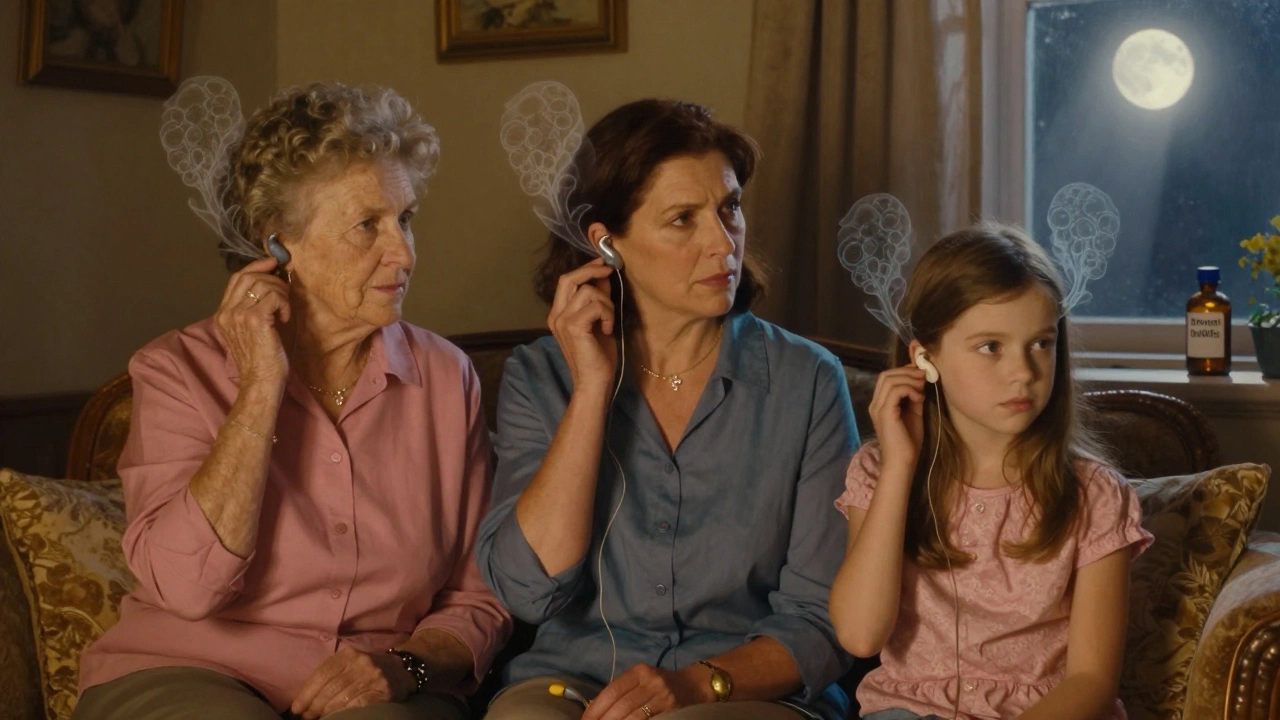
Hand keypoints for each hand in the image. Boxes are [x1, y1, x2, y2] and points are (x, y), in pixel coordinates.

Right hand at [214, 257, 290, 389]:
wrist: (261, 382)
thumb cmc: (262, 358)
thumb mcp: (251, 329)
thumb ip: (252, 307)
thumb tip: (271, 280)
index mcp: (223, 314)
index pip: (237, 278)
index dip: (257, 266)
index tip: (274, 263)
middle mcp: (227, 312)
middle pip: (250, 277)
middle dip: (273, 279)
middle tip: (285, 293)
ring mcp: (238, 315)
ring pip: (263, 284)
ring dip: (281, 293)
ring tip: (285, 310)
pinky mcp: (255, 320)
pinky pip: (275, 297)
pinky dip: (285, 304)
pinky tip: (285, 319)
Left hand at [290, 646, 415, 718]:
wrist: (403, 670)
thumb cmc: (368, 669)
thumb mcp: (350, 663)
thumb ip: (330, 675)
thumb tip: (304, 699)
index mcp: (349, 654)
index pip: (322, 674)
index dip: (307, 693)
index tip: (297, 708)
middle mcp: (362, 663)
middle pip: (331, 688)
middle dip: (315, 705)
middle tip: (307, 716)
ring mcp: (374, 677)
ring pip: (343, 699)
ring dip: (327, 712)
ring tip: (320, 718)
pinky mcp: (384, 691)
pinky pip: (359, 705)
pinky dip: (346, 713)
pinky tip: (339, 716)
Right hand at [547, 259, 618, 393]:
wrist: (594, 383)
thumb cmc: (598, 357)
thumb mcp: (600, 322)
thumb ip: (599, 300)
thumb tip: (604, 278)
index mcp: (559, 314)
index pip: (566, 280)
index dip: (585, 268)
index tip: (604, 264)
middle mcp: (556, 315)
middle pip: (569, 278)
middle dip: (592, 270)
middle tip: (610, 272)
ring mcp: (562, 321)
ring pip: (588, 291)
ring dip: (606, 303)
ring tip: (609, 322)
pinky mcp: (573, 327)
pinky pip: (595, 305)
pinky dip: (608, 314)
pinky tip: (608, 330)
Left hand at [582, 664, 706, 719]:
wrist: (695, 686)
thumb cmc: (661, 685)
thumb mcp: (641, 680)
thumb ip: (620, 691)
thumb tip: (593, 709)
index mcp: (639, 671)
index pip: (612, 690)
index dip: (596, 707)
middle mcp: (651, 680)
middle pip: (621, 704)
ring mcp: (663, 696)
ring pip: (633, 716)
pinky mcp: (673, 710)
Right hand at [869, 365, 927, 473]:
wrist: (903, 462)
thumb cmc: (908, 442)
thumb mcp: (913, 414)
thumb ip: (914, 398)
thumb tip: (920, 382)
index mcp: (880, 404)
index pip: (886, 378)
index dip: (904, 371)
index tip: (921, 374)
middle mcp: (875, 404)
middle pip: (886, 375)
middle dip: (907, 371)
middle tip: (924, 376)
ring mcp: (878, 408)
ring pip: (890, 380)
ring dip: (910, 379)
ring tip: (922, 387)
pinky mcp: (885, 413)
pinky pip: (896, 391)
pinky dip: (910, 389)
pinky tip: (919, 398)